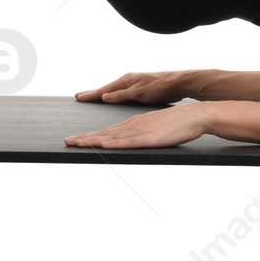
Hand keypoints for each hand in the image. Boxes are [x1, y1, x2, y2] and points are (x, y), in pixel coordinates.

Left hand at [64, 104, 210, 148]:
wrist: (193, 116)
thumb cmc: (176, 124)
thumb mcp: (153, 129)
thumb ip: (140, 134)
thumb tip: (130, 140)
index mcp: (133, 124)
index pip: (106, 131)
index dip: (88, 135)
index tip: (74, 139)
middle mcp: (132, 125)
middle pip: (103, 132)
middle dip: (83, 138)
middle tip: (66, 141)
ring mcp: (139, 131)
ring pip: (111, 136)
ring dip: (93, 140)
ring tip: (76, 143)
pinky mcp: (149, 137)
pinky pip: (128, 141)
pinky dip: (114, 143)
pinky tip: (104, 144)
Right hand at [74, 70, 190, 104]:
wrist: (178, 84)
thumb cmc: (160, 87)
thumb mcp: (139, 92)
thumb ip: (121, 96)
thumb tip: (104, 97)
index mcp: (125, 81)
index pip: (103, 90)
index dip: (90, 95)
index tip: (78, 97)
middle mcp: (127, 82)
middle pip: (106, 90)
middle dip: (93, 93)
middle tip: (79, 96)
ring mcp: (133, 86)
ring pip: (113, 92)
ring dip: (102, 95)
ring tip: (92, 97)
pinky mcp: (139, 91)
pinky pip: (121, 95)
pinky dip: (113, 97)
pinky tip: (113, 101)